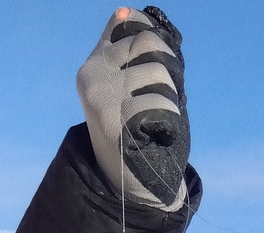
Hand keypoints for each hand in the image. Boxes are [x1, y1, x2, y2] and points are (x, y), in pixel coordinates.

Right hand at [77, 7, 189, 210]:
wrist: (125, 183)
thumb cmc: (129, 131)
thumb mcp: (119, 86)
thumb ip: (120, 51)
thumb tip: (124, 11)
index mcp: (92, 66)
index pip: (131, 27)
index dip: (156, 40)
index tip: (163, 61)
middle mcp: (92, 78)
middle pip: (148, 44)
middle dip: (168, 65)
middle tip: (169, 90)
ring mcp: (104, 100)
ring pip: (158, 73)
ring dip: (171, 94)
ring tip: (162, 115)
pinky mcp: (120, 123)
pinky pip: (161, 103)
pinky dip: (170, 118)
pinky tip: (160, 132)